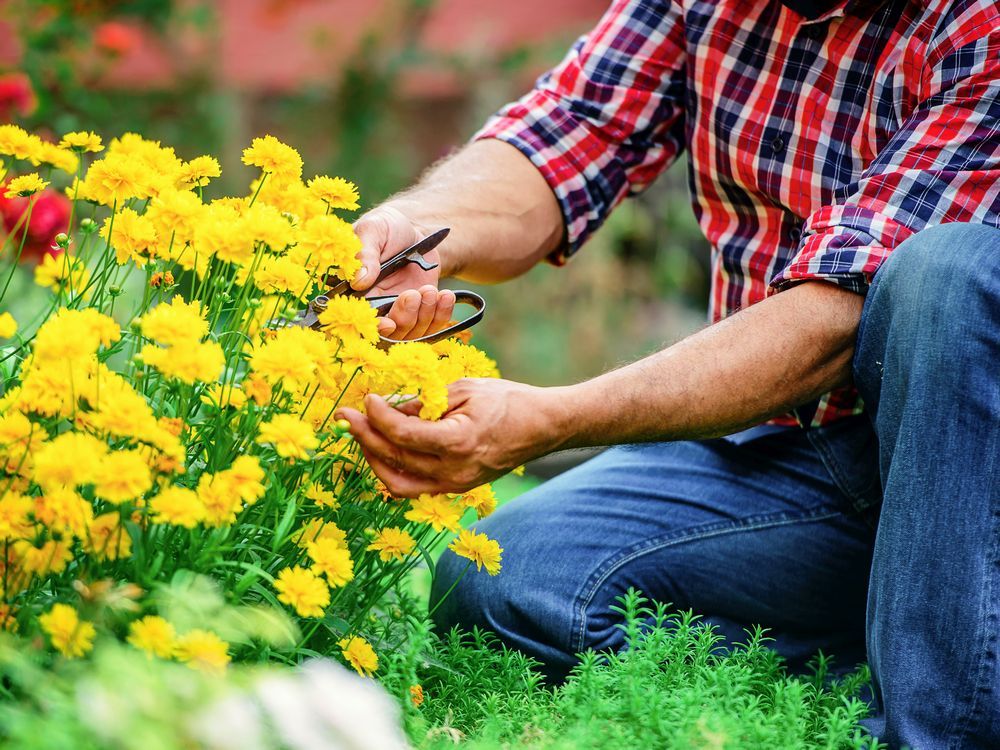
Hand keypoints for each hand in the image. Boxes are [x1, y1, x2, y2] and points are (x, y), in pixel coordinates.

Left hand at [335, 378, 563, 495]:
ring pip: (397, 483)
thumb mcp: (463, 389)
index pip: (402, 435)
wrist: (541, 427)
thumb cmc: (507, 401)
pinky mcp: (454, 488)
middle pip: (393, 459)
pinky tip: (382, 450)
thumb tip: (388, 407)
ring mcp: (453, 485)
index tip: (366, 399)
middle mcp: (453, 471)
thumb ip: (424, 402)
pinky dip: (392, 471)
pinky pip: (413, 487)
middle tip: (344, 416)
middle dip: (364, 437)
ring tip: (360, 434)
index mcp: (457, 442)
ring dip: (373, 458)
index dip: (377, 417)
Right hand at [352, 205, 456, 339]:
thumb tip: (358, 280)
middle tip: (414, 294)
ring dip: (424, 314)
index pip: (362, 320)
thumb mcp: (372, 230)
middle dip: (405, 317)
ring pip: (412, 331)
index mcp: (357, 292)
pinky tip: (445, 296)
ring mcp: (401, 311)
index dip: (375, 327)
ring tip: (429, 289)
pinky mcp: (422, 310)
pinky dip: (441, 314)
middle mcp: (377, 306)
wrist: (414, 230)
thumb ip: (364, 254)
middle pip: (390, 332)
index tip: (389, 324)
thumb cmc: (386, 227)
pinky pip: (433, 324)